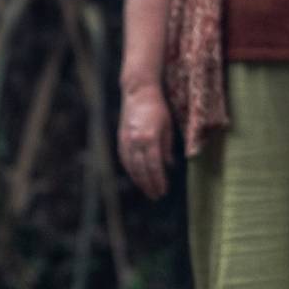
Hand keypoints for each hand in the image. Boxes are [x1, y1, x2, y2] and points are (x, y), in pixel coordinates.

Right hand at [118, 84, 172, 199]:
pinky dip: (130, 170)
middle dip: (149, 185)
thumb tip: (168, 167)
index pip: (154, 167)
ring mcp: (125, 141)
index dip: (158, 181)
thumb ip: (167, 148)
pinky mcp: (120, 139)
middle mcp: (135, 142)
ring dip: (139, 181)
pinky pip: (124, 159)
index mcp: (149, 138)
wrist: (138, 92)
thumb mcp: (167, 127)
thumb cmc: (158, 108)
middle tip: (155, 196)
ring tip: (147, 190)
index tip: (163, 191)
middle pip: (141, 170)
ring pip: (131, 167)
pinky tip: (136, 176)